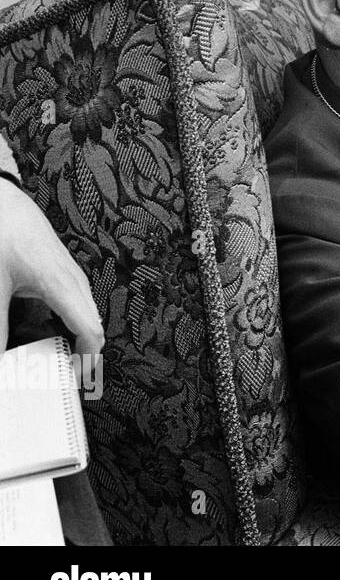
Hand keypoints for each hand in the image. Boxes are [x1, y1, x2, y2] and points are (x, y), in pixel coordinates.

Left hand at [0, 177, 102, 358]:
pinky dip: (68, 322)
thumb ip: (0, 324)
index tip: (77, 381)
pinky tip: (45, 328)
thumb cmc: (4, 231)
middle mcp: (74, 280)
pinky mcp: (62, 271)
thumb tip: (1, 357)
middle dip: (82, 355)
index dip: (88, 362)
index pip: (91, 332)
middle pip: (91, 326)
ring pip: (84, 314)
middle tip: (64, 376)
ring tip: (55, 356)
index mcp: (63, 285)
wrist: (3, 198)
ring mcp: (71, 274)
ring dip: (74, 338)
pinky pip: (75, 303)